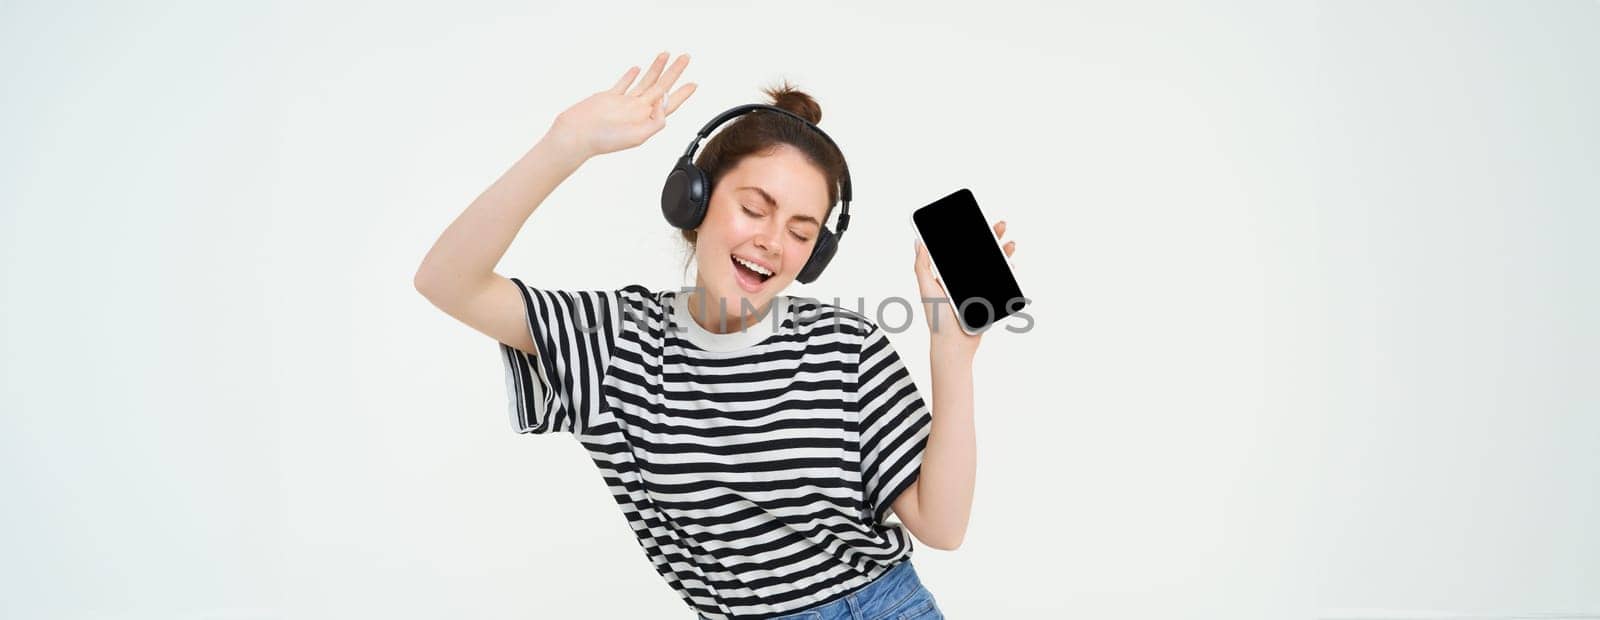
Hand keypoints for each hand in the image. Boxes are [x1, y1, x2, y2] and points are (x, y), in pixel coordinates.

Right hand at [548, 51, 697, 158]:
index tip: (694, 83)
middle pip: (660, 87)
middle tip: (685, 58)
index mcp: (645, 120)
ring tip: (665, 54)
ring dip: (656, 68)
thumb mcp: (638, 136)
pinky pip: (623, 84)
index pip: (669, 103)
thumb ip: (656, 121)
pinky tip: (637, 68)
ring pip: (644, 81)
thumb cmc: (604, 140)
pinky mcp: (608, 97)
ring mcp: (623, 103)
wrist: (577, 134)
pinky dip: (630, 75)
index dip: (682, 93)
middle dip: (674, 72)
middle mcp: (637, 110)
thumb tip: (664, 103)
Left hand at [914, 220, 1016, 357]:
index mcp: (947, 273)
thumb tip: (918, 241)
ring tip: (1010, 243)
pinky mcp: (988, 298)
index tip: (976, 219)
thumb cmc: (937, 319)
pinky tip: (1011, 263)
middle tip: (1000, 225)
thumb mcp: (926, 289)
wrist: (955, 344)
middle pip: (979, 252)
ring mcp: (977, 288)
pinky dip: (1007, 270)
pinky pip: (1000, 281)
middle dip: (991, 237)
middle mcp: (962, 278)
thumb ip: (922, 266)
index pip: (960, 248)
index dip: (969, 233)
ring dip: (1003, 251)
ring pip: (993, 264)